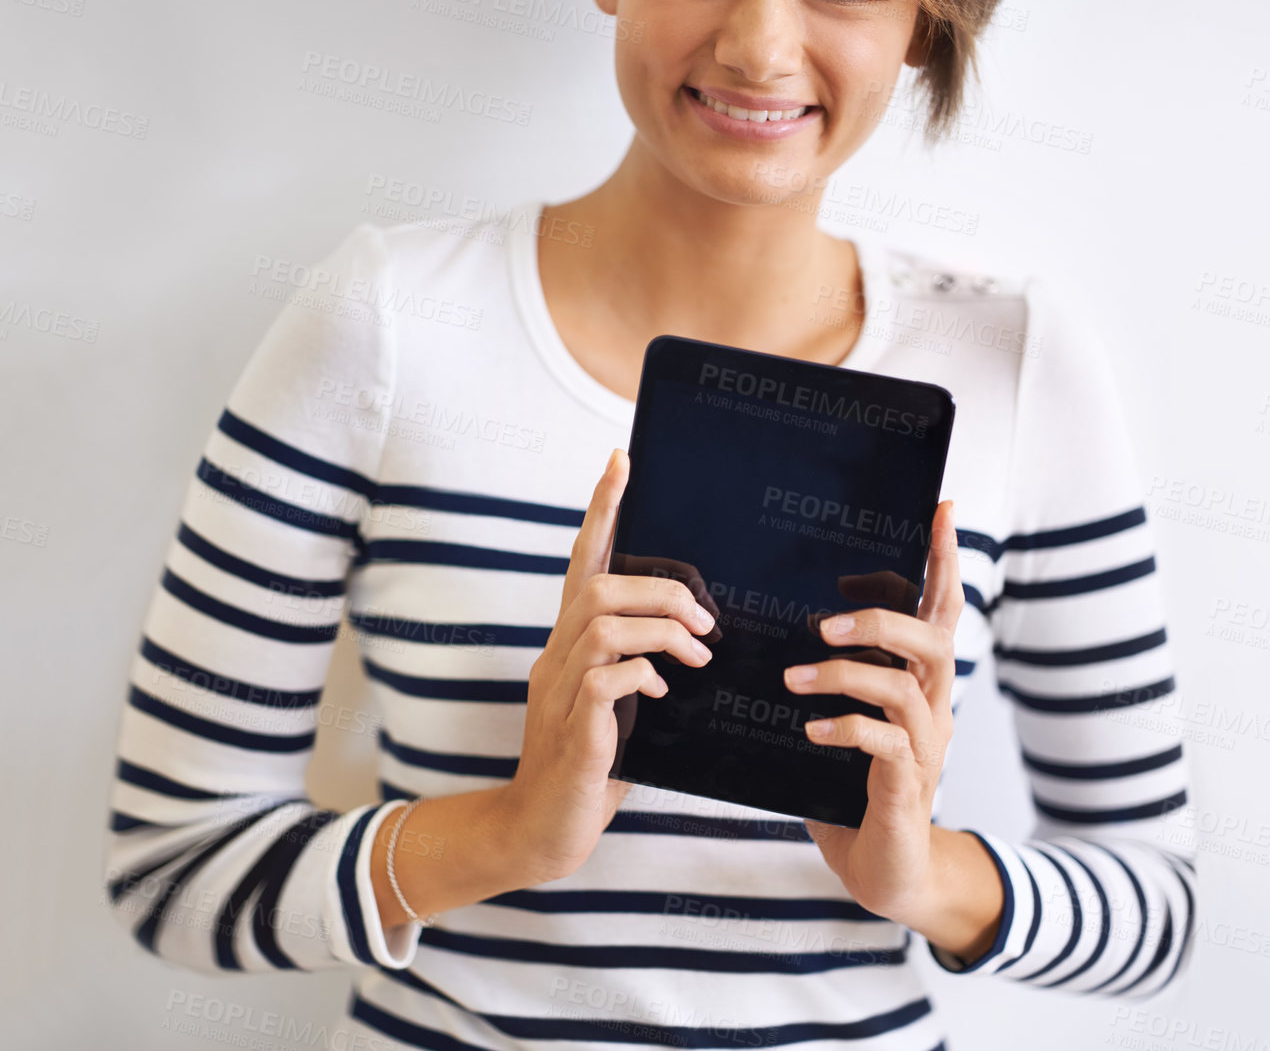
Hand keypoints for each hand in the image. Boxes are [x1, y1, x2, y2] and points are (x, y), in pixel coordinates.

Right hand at [500, 448, 718, 884]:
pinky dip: (643, 675)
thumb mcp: (621, 704)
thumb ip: (641, 666)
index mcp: (569, 645)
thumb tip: (692, 637)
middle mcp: (556, 658)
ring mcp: (559, 693)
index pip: (582, 561)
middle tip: (706, 621)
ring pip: (602, 623)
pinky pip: (606, 679)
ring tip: (698, 653)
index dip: (601, 510)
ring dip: (661, 630)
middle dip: (660, 590)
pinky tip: (662, 691)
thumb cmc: (589, 765)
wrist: (542, 831)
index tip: (621, 460)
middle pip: (598, 586)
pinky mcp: (572, 731)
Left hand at [783, 498, 964, 927]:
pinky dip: (845, 727)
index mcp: (921, 681)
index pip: (941, 609)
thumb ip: (830, 674)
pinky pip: (885, 743)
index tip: (940, 509)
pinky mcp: (906, 788)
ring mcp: (925, 748)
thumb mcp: (843, 717)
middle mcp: (934, 708)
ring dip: (848, 672)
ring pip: (907, 685)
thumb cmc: (857, 788)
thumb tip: (778, 623)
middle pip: (937, 639)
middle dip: (885, 616)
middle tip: (824, 618)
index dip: (944, 560)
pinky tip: (810, 730)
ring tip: (796, 676)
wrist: (888, 872)